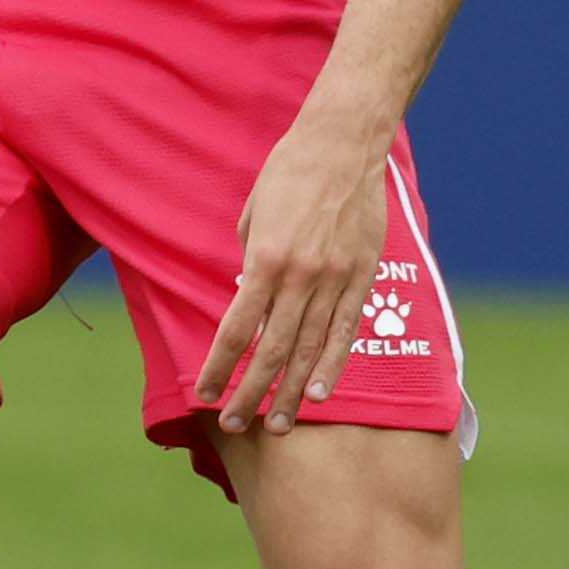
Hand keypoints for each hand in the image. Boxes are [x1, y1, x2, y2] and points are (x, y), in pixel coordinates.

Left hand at [199, 111, 391, 438]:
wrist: (344, 143)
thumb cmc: (289, 171)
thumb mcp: (253, 213)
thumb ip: (250, 258)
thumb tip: (247, 295)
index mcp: (265, 258)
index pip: (236, 328)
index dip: (219, 367)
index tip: (206, 394)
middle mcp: (300, 276)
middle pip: (271, 350)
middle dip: (252, 393)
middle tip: (236, 425)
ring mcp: (335, 279)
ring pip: (310, 349)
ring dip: (292, 392)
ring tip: (279, 425)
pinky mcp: (362, 276)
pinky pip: (345, 329)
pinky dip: (332, 364)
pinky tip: (321, 393)